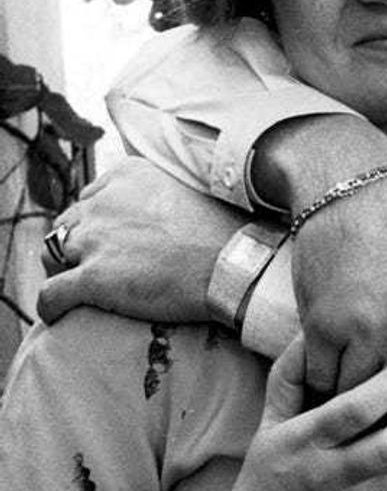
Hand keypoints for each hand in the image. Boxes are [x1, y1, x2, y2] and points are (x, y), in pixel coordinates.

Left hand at [37, 157, 241, 324]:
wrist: (231, 263)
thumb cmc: (223, 230)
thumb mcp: (187, 188)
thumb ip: (158, 191)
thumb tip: (156, 211)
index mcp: (125, 176)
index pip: (91, 196)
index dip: (97, 221)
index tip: (110, 238)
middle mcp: (103, 202)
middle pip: (69, 223)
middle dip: (75, 244)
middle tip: (93, 265)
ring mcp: (95, 239)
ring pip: (52, 254)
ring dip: (60, 270)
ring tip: (73, 289)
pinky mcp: (93, 277)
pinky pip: (51, 293)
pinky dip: (50, 305)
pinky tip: (57, 314)